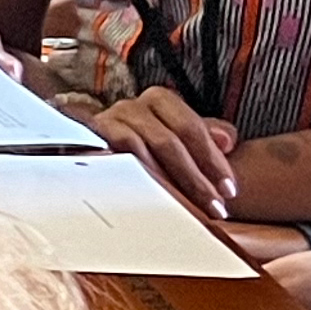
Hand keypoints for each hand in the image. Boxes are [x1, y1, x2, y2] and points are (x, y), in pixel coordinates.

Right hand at [89, 84, 240, 217]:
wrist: (82, 146)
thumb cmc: (142, 144)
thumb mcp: (178, 136)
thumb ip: (206, 136)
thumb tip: (228, 141)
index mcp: (158, 99)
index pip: (192, 128)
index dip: (213, 160)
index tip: (229, 191)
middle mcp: (131, 106)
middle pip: (168, 141)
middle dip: (195, 179)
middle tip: (215, 207)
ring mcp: (106, 123)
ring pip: (140, 151)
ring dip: (167, 184)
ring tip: (188, 210)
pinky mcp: (85, 142)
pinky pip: (113, 159)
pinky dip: (135, 179)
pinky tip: (151, 198)